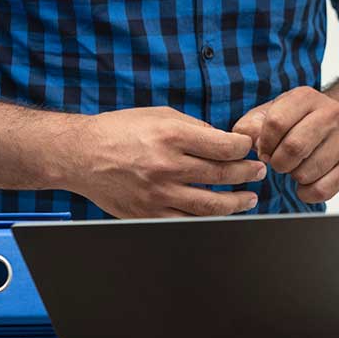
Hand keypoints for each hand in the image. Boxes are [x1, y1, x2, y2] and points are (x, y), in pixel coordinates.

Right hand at [67, 106, 262, 217]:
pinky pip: (187, 221)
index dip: (244, 148)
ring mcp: (157, 194)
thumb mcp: (159, 115)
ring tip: (250, 198)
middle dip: (248, 174)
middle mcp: (166, 166)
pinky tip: (221, 214)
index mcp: (171, 136)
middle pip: (222, 175)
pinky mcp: (147, 214)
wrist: (79, 154)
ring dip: (237, 202)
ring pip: (210, 205)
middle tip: (259, 172)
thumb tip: (225, 140)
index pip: (224, 146)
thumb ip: (194, 127)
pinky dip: (208, 219)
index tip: (249, 148)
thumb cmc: (120, 130)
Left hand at [234, 87, 338, 203]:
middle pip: (294, 148)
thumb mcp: (272, 113)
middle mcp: (330, 114)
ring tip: (296, 167)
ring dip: (293, 177)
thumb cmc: (300, 121)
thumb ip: (251, 125)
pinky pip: (322, 190)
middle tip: (278, 162)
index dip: (264, 143)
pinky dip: (307, 193)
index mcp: (305, 97)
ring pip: (307, 172)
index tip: (265, 150)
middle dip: (278, 163)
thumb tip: (246, 140)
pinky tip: (306, 182)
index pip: (276, 122)